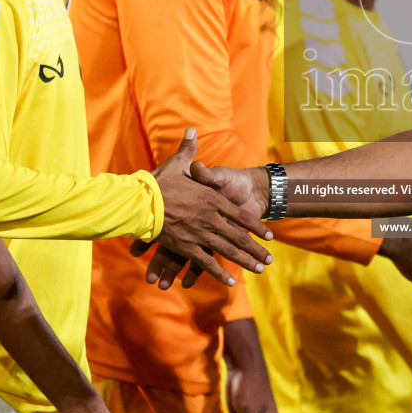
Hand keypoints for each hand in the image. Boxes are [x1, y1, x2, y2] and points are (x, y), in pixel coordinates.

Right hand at [132, 129, 273, 289]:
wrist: (141, 200)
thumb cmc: (159, 182)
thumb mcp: (177, 164)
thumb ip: (188, 151)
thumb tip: (192, 130)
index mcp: (211, 199)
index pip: (240, 215)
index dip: (255, 226)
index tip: (268, 235)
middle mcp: (210, 217)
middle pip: (239, 236)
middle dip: (255, 249)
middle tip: (270, 259)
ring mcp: (199, 233)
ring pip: (227, 250)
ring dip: (244, 261)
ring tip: (260, 269)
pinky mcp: (186, 246)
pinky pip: (205, 261)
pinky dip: (217, 272)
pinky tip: (230, 282)